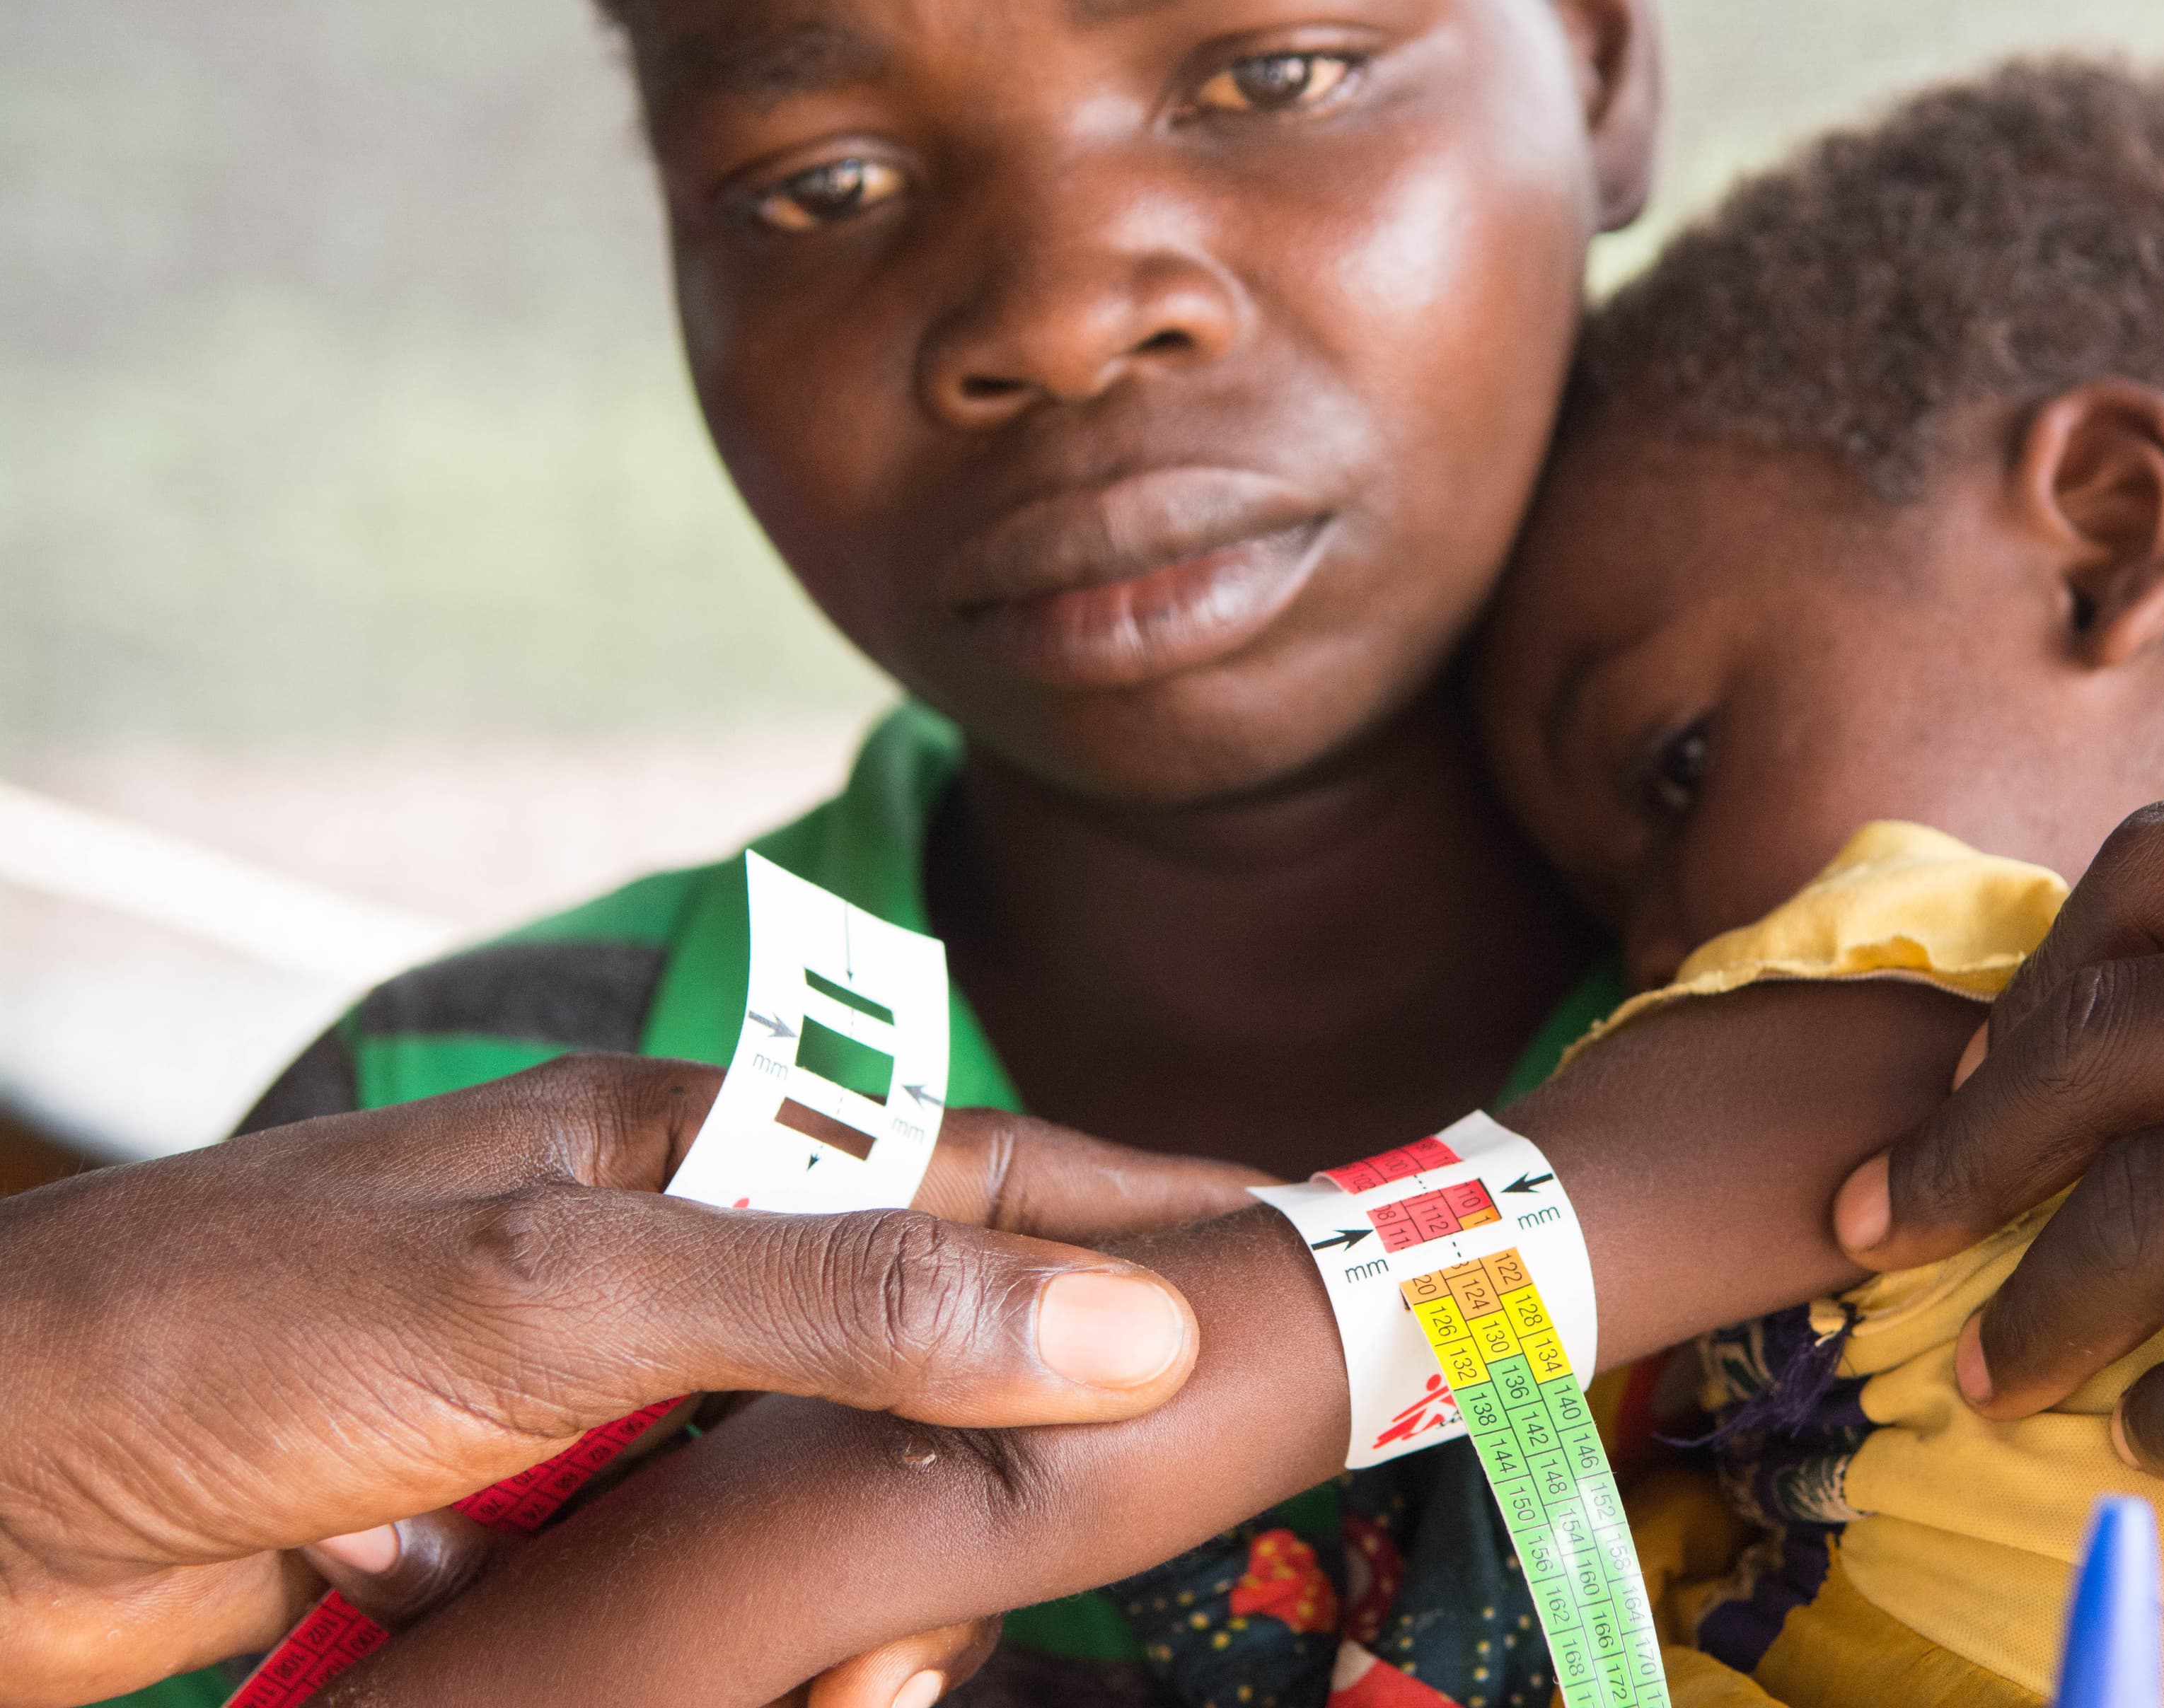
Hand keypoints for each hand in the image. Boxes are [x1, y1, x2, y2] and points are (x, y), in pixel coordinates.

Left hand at [0, 1054, 1261, 1705]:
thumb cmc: (227, 1342)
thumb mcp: (556, 1297)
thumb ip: (836, 1301)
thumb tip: (1116, 1323)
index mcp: (686, 1149)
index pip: (980, 1172)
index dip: (1143, 1214)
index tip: (1294, 1248)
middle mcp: (659, 1256)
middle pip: (915, 1350)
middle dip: (982, 1467)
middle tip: (1033, 1569)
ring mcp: (595, 1390)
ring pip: (810, 1485)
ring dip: (816, 1590)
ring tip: (828, 1666)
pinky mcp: (528, 1507)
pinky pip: (689, 1573)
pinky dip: (690, 1633)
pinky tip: (616, 1647)